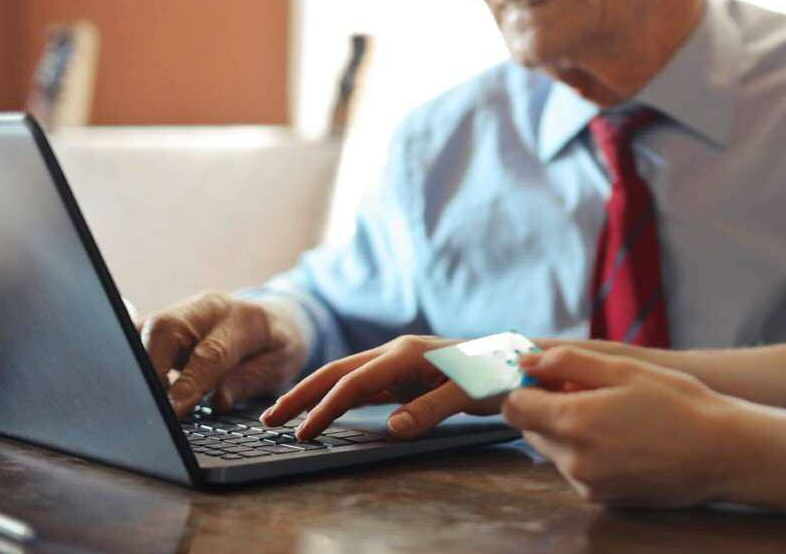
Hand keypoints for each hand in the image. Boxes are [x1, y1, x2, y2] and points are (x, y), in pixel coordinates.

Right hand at [138, 291, 309, 416]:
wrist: (275, 318)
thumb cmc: (277, 345)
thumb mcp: (280, 366)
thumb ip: (249, 381)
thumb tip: (218, 400)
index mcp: (244, 318)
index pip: (210, 352)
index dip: (189, 383)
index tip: (172, 411)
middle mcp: (208, 308)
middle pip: (166, 329)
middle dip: (150, 368)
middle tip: (148, 406)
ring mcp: (183, 311)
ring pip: (146, 330)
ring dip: (137, 365)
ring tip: (139, 400)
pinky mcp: (165, 322)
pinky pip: (139, 336)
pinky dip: (133, 360)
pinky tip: (135, 386)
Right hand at [262, 334, 495, 440]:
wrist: (518, 360)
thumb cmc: (496, 373)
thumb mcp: (469, 393)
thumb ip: (431, 409)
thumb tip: (392, 428)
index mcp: (407, 354)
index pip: (354, 383)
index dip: (326, 408)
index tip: (303, 433)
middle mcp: (397, 353)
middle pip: (338, 372)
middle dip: (302, 394)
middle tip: (268, 419)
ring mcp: (399, 363)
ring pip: (346, 377)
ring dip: (315, 395)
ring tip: (285, 416)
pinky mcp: (405, 374)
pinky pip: (363, 386)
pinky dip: (338, 397)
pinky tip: (325, 411)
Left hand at [503, 345, 740, 507]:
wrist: (721, 452)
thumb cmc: (679, 404)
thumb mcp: (624, 369)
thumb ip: (568, 362)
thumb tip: (528, 361)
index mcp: (573, 422)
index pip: (514, 406)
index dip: (528, 386)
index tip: (551, 376)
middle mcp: (572, 460)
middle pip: (531, 429)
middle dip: (549, 407)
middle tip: (591, 391)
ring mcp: (586, 484)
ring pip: (554, 450)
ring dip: (569, 430)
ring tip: (614, 414)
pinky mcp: (601, 498)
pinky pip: (576, 469)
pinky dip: (587, 451)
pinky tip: (623, 438)